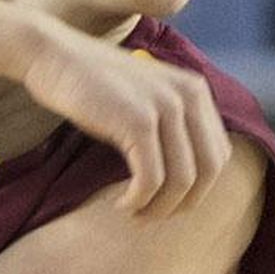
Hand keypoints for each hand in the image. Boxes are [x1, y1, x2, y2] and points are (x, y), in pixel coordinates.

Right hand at [8, 18, 229, 214]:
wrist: (56, 57)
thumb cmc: (93, 87)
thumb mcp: (144, 100)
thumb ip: (171, 125)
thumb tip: (184, 177)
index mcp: (196, 91)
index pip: (218, 156)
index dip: (197, 189)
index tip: (164, 201)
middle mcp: (189, 95)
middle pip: (208, 172)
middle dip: (182, 204)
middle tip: (151, 216)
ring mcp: (166, 106)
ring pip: (181, 180)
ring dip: (158, 208)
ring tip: (134, 213)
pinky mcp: (138, 121)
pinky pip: (151, 179)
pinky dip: (138, 201)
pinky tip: (122, 204)